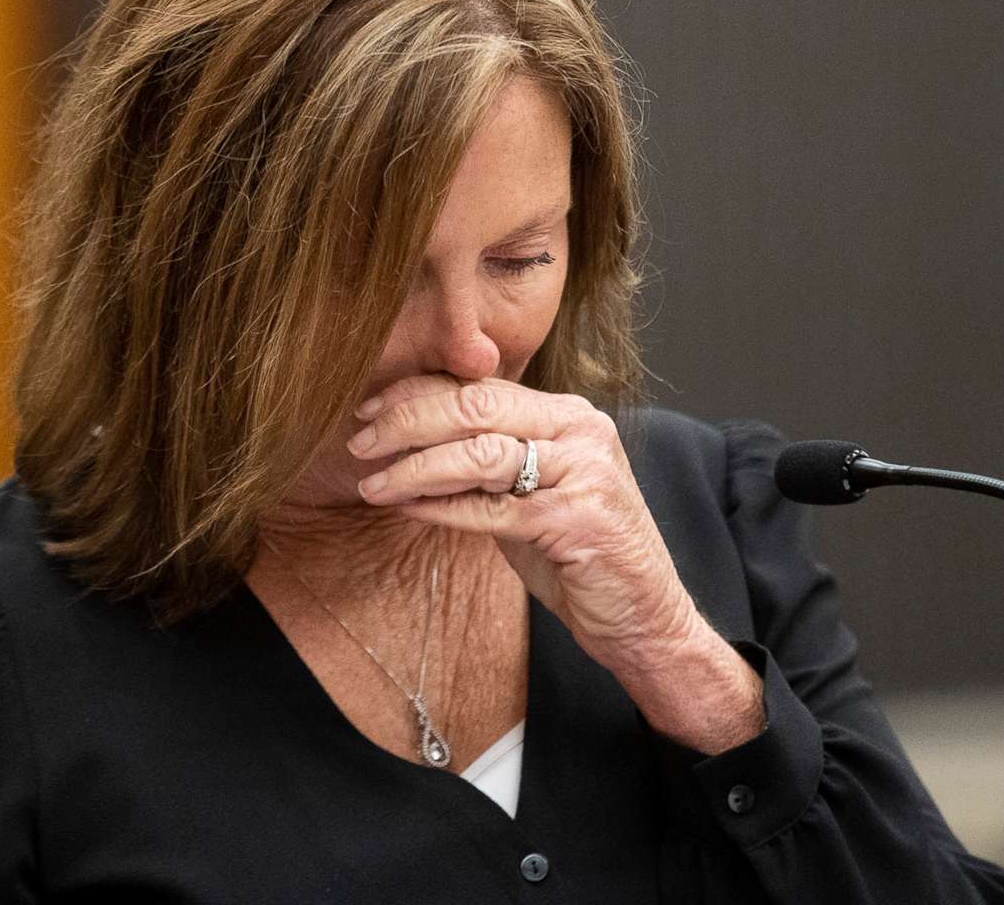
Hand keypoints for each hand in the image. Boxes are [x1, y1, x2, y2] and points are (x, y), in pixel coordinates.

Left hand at [348, 375, 763, 751]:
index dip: (418, 393)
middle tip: (360, 441)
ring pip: (479, 452)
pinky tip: (405, 508)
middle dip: (408, 421)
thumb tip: (411, 430)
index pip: (481, 386)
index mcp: (570, 414)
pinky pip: (490, 508)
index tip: (369, 408)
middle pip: (476, 406)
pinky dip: (440, 507)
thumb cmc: (578, 554)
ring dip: (414, 467)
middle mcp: (582, 430)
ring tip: (372, 483)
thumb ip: (486, 456)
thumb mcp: (530, 490)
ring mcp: (583, 472)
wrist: (643, 617)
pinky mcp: (576, 520)